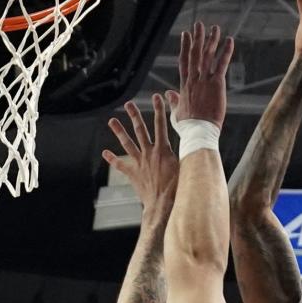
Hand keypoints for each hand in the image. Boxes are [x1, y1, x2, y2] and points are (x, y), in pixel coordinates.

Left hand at [102, 95, 176, 212]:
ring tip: (112, 121)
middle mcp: (149, 153)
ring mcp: (139, 163)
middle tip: (128, 105)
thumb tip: (196, 147)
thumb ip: (186, 156)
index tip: (156, 97)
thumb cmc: (177, 190)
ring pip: (127, 143)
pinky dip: (112, 159)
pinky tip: (105, 153)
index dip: (159, 110)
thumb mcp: (185, 169)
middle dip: (134, 115)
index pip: (161, 125)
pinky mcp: (133, 174)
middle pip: (140, 130)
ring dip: (119, 131)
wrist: (163, 205)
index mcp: (162, 150)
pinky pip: (120, 165)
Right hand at [175, 21, 234, 129]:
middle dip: (197, 38)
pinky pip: (222, 64)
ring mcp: (204, 80)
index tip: (186, 35)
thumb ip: (173, 101)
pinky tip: (229, 40)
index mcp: (184, 86)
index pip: (184, 61)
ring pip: (207, 55)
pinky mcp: (217, 84)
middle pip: (195, 54)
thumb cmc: (188, 128)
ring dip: (211, 40)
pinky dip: (226, 51)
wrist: (198, 132)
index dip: (185, 47)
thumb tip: (168, 93)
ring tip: (215, 28)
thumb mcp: (176, 113)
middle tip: (199, 24)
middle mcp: (194, 79)